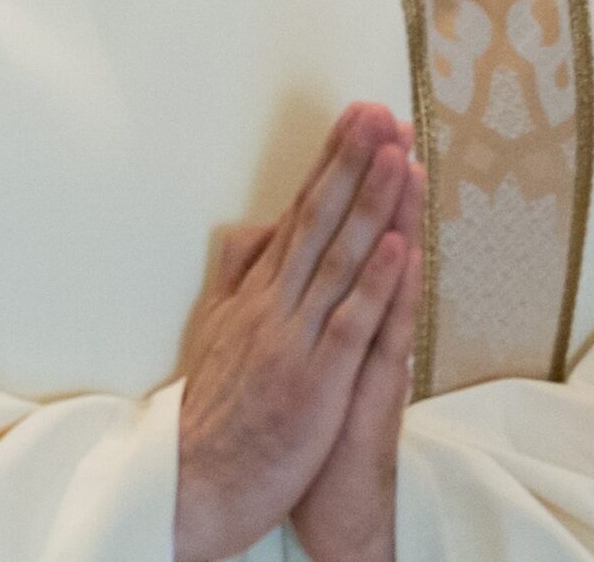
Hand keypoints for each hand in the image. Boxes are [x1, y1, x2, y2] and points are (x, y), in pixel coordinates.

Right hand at [173, 104, 414, 561]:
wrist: (195, 484)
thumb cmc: (214, 410)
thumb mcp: (215, 331)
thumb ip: (237, 276)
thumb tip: (249, 227)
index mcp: (260, 290)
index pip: (301, 211)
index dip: (332, 162)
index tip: (358, 116)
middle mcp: (276, 302)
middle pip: (321, 219)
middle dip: (354, 162)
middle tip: (382, 110)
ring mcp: (297, 338)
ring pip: (340, 258)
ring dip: (371, 202)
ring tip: (397, 152)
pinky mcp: (315, 378)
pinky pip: (349, 323)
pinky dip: (374, 283)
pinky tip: (397, 243)